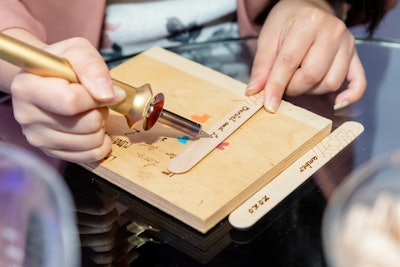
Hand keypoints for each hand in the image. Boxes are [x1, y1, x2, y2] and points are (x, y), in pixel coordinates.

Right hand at [11, 37, 124, 162]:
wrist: (49, 79)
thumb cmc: (63, 65)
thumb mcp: (78, 50)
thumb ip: (93, 67)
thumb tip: (107, 94)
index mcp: (27, 87)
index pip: (71, 101)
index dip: (96, 96)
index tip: (104, 90)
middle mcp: (26, 116)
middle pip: (86, 124)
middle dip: (100, 110)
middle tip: (94, 100)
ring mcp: (38, 138)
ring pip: (92, 141)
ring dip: (101, 125)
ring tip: (90, 111)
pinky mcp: (52, 152)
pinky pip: (91, 155)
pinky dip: (101, 143)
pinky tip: (94, 129)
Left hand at [245, 0, 365, 111]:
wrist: (309, 7)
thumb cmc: (287, 21)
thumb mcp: (268, 37)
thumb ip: (261, 65)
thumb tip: (254, 91)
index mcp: (307, 22)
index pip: (289, 62)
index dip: (277, 86)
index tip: (268, 104)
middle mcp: (332, 31)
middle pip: (312, 75)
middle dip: (293, 87)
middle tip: (283, 83)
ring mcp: (347, 43)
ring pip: (331, 82)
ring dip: (312, 90)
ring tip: (300, 79)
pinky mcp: (355, 55)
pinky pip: (359, 82)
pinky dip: (350, 96)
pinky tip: (337, 103)